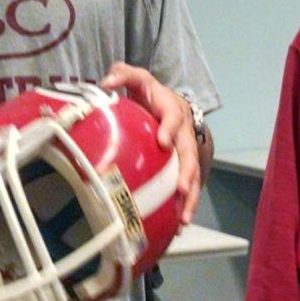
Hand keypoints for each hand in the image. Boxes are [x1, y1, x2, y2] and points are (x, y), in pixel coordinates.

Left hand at [100, 62, 201, 224]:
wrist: (171, 104)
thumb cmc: (151, 93)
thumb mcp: (138, 78)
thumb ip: (123, 74)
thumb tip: (105, 83)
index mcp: (171, 109)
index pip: (172, 117)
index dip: (170, 129)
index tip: (163, 143)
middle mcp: (184, 131)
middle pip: (189, 153)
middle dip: (187, 173)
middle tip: (181, 190)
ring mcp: (187, 150)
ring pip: (194, 175)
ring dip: (190, 197)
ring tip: (184, 219)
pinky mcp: (184, 166)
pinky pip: (189, 187)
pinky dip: (186, 205)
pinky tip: (179, 226)